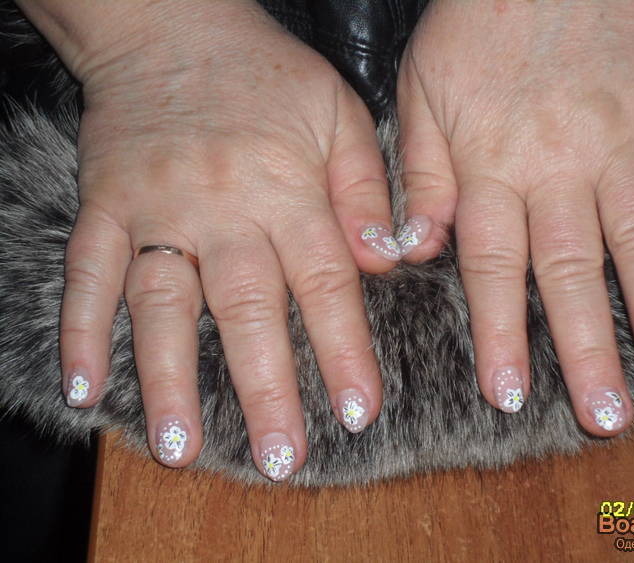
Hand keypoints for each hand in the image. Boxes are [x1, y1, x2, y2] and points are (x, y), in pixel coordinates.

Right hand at [21, 0, 396, 478]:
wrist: (178, 29)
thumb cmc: (269, 76)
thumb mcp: (340, 114)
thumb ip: (366, 189)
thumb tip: (388, 259)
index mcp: (289, 190)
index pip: (326, 284)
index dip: (344, 353)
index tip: (358, 411)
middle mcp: (223, 208)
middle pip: (247, 310)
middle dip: (267, 389)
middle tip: (281, 457)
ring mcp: (158, 208)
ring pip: (165, 304)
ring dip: (171, 378)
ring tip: (180, 446)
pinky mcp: (106, 204)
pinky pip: (87, 270)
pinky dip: (81, 329)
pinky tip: (82, 387)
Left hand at [397, 0, 633, 434]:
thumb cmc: (472, 30)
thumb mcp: (419, 97)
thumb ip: (420, 178)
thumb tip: (412, 249)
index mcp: (490, 168)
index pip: (493, 268)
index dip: (500, 334)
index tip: (508, 395)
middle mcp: (556, 167)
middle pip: (570, 271)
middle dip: (587, 348)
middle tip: (606, 415)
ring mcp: (619, 143)